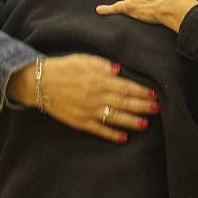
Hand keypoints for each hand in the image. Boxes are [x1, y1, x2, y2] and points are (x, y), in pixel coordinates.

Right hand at [6, 54, 159, 143]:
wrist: (39, 83)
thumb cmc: (64, 68)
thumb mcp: (84, 60)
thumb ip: (103, 64)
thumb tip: (120, 70)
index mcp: (99, 80)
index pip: (126, 87)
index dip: (142, 92)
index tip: (154, 94)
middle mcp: (96, 96)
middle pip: (124, 103)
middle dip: (142, 106)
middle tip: (157, 108)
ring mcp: (88, 111)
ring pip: (114, 117)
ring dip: (131, 121)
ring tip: (145, 123)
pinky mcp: (80, 121)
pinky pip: (98, 129)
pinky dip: (111, 134)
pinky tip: (124, 138)